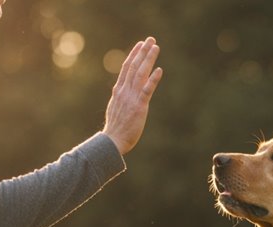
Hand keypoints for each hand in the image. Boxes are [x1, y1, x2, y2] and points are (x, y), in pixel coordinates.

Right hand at [102, 37, 162, 155]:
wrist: (112, 141)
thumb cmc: (115, 129)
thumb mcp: (116, 108)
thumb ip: (120, 98)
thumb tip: (121, 92)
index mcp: (118, 91)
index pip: (126, 68)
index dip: (133, 55)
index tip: (140, 45)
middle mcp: (124, 91)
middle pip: (134, 66)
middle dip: (142, 52)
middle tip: (150, 39)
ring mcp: (131, 98)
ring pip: (140, 74)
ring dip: (148, 59)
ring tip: (156, 47)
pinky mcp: (139, 107)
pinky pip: (147, 90)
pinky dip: (153, 79)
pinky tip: (160, 70)